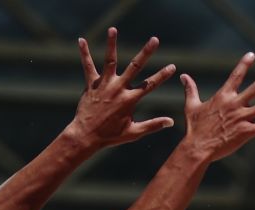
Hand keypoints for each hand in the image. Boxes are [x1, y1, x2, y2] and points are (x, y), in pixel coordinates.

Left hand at [68, 29, 175, 148]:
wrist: (86, 135)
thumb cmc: (111, 136)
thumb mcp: (134, 132)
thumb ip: (153, 125)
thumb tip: (171, 122)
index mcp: (129, 100)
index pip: (150, 85)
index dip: (162, 75)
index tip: (172, 66)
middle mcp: (118, 89)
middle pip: (135, 67)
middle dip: (146, 53)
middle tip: (155, 40)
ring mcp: (104, 85)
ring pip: (110, 60)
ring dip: (112, 44)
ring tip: (113, 29)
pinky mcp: (91, 84)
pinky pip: (88, 66)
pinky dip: (85, 53)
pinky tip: (82, 40)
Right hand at [180, 52, 254, 162]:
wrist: (197, 147)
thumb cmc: (194, 128)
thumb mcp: (191, 106)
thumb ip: (190, 90)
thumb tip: (183, 76)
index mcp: (223, 97)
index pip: (235, 76)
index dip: (244, 65)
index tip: (252, 54)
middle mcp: (235, 104)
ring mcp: (242, 118)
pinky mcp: (246, 132)